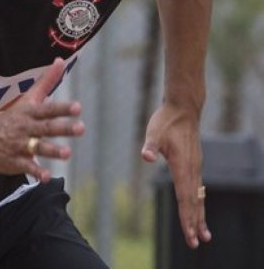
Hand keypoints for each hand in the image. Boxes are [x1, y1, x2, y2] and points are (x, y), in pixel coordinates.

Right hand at [0, 58, 84, 181]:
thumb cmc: (9, 119)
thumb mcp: (26, 99)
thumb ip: (46, 82)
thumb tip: (61, 61)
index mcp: (28, 113)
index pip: (47, 109)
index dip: (62, 108)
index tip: (77, 107)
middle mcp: (24, 128)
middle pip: (46, 127)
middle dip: (63, 128)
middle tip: (81, 128)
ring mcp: (19, 145)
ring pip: (37, 147)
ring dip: (52, 150)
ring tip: (67, 153)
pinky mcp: (15, 161)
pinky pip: (26, 167)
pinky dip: (36, 172)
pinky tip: (46, 177)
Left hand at [142, 103, 211, 247]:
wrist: (184, 108)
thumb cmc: (166, 120)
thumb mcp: (154, 131)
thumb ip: (150, 145)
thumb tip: (146, 156)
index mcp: (182, 165)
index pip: (184, 196)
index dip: (186, 216)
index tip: (189, 233)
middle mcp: (192, 169)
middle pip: (194, 202)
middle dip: (194, 223)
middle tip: (196, 243)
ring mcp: (196, 166)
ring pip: (198, 197)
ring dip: (200, 216)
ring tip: (204, 235)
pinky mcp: (195, 163)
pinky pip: (198, 188)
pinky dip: (199, 203)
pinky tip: (198, 210)